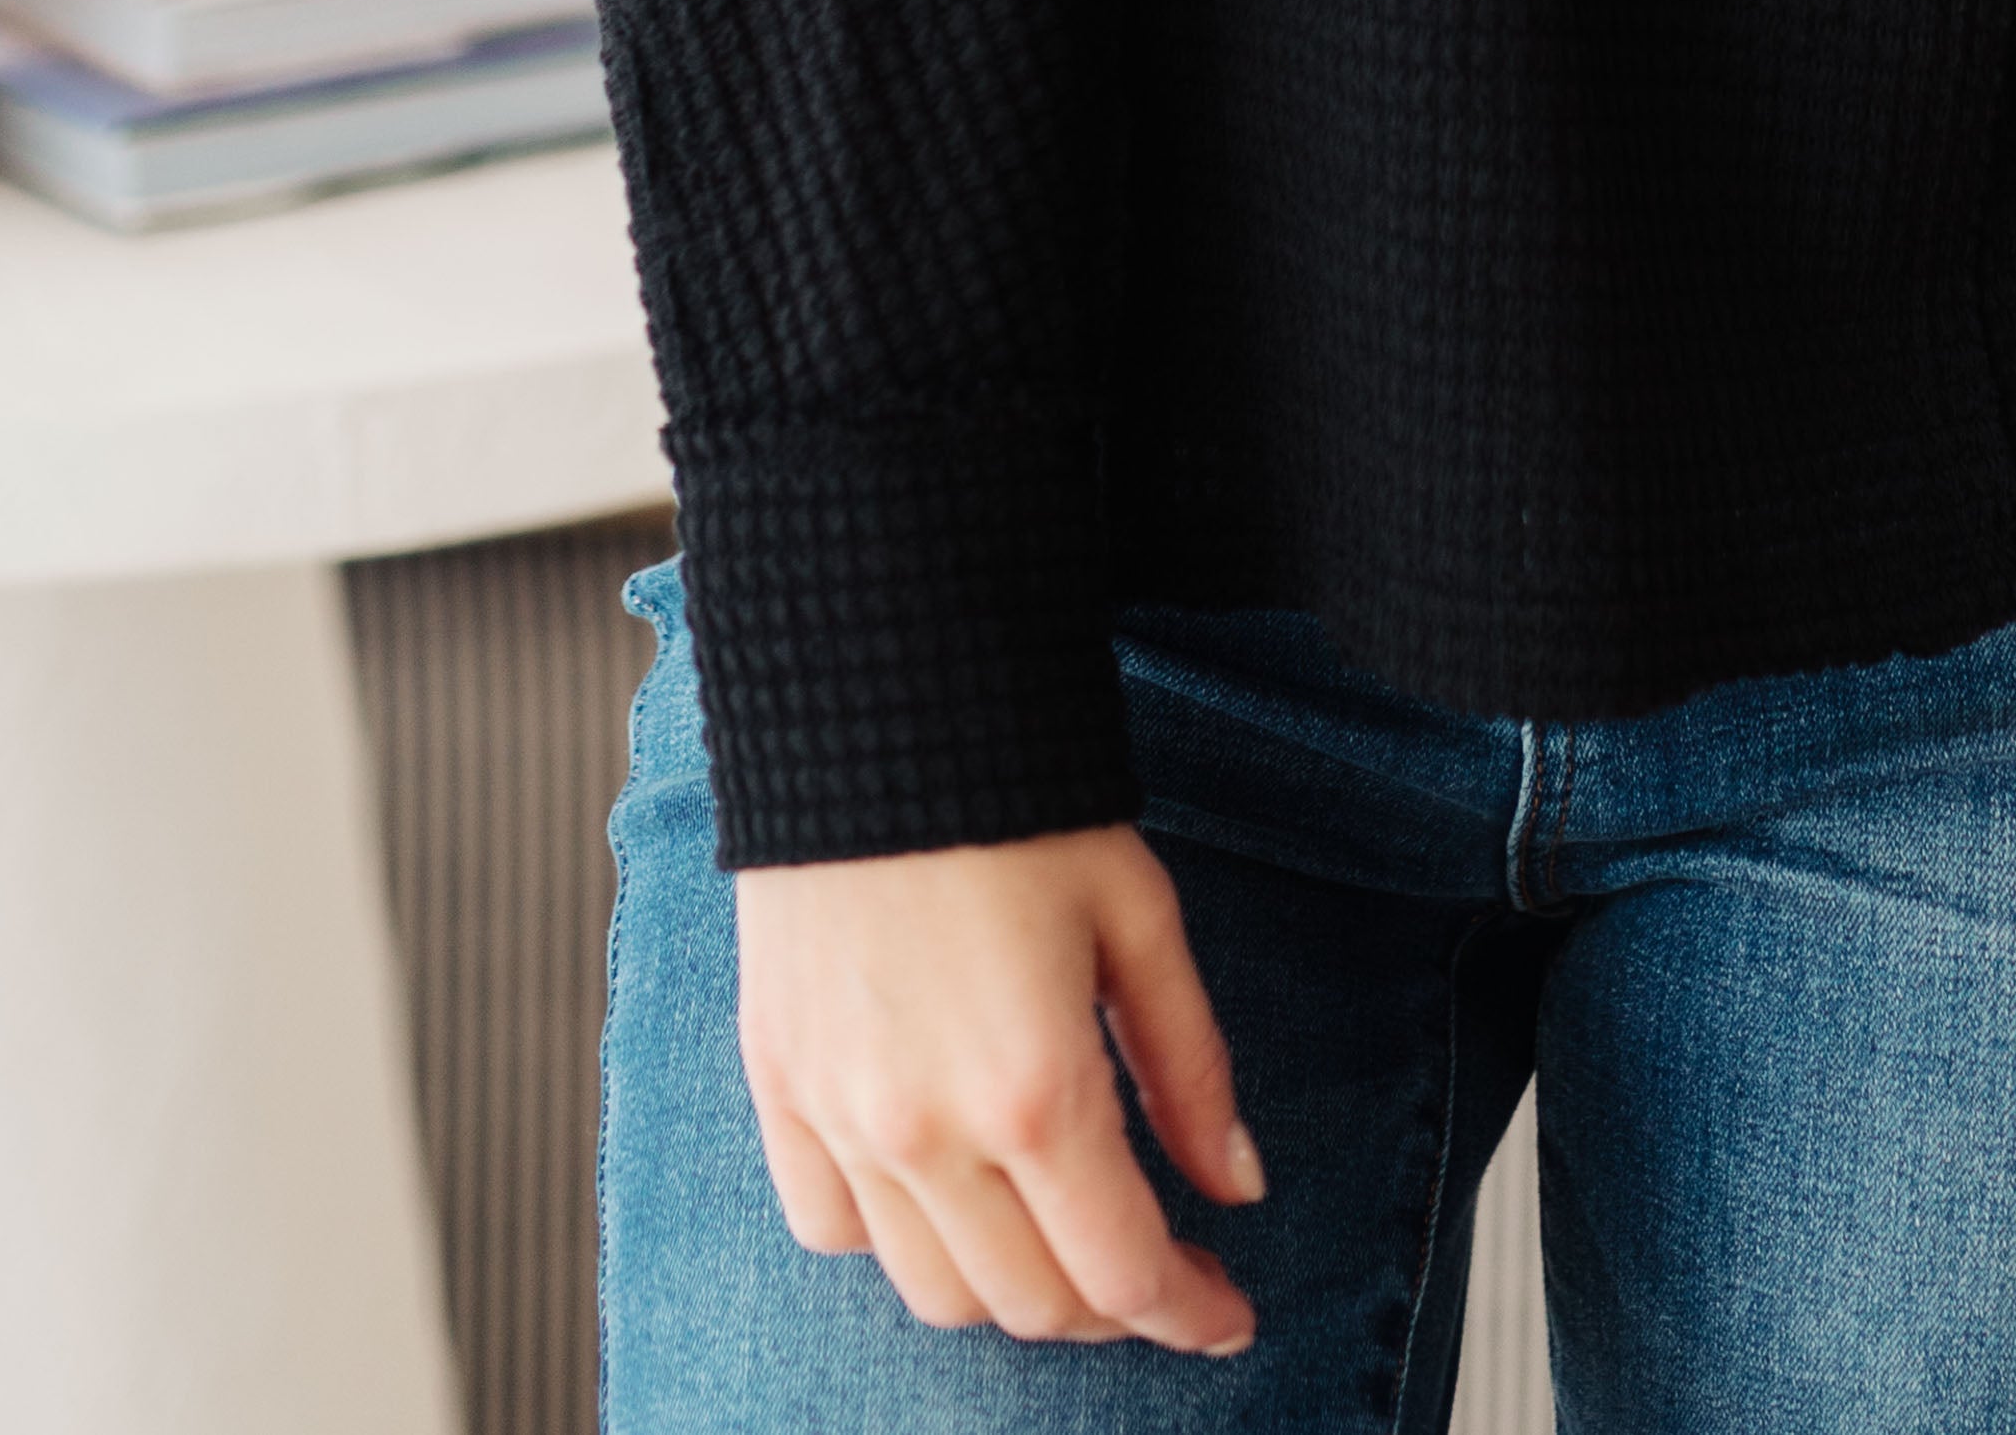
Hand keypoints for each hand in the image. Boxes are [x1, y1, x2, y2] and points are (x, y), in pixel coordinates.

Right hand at [736, 826, 1262, 1351]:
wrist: (873, 702)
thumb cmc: (1021, 799)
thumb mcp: (1139, 916)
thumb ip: (1189, 1067)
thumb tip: (1237, 1186)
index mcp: (1033, 1090)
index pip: (1120, 1274)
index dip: (1189, 1312)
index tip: (1228, 1314)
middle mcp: (924, 1131)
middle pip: (1031, 1304)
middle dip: (1111, 1303)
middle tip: (1159, 1259)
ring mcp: (837, 1118)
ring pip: (932, 1291)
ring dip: (1011, 1288)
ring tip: (1060, 1230)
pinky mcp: (777, 1086)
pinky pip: (832, 1229)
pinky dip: (898, 1242)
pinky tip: (949, 1191)